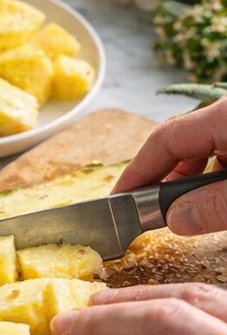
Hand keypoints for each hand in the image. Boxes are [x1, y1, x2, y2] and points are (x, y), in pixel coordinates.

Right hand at [115, 95, 226, 234]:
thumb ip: (216, 205)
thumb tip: (177, 218)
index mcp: (225, 116)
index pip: (165, 139)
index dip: (138, 171)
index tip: (119, 199)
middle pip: (182, 142)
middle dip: (162, 178)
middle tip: (147, 212)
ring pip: (204, 147)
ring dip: (190, 180)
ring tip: (181, 209)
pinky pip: (224, 150)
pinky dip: (213, 175)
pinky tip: (213, 198)